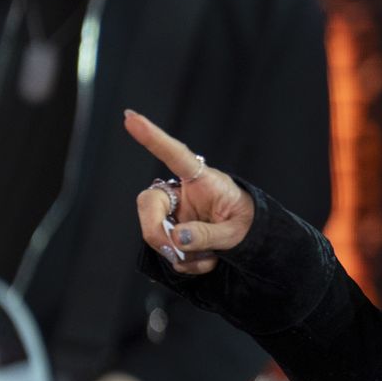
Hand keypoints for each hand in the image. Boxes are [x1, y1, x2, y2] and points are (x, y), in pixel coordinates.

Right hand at [125, 109, 253, 275]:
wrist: (251, 240)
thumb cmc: (247, 224)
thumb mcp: (236, 231)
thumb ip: (208, 235)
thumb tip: (176, 238)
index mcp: (203, 180)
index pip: (176, 155)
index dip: (153, 137)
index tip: (130, 117)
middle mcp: (183, 193)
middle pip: (149, 202)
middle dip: (155, 230)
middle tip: (173, 251)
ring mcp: (175, 213)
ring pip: (155, 231)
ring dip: (179, 253)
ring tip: (210, 257)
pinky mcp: (172, 231)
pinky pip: (166, 250)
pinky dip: (184, 262)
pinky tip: (205, 260)